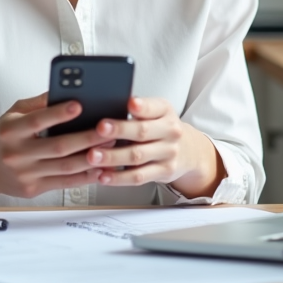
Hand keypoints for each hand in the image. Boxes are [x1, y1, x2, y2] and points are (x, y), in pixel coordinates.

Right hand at [0, 93, 106, 205]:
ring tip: (111, 146)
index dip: (58, 114)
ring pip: (65, 167)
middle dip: (87, 137)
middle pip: (57, 147)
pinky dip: (85, 176)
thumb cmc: (4, 135)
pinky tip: (100, 167)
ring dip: (91, 157)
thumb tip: (66, 90)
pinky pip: (64, 183)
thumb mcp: (14, 113)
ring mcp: (24, 174)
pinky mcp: (32, 189)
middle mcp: (16, 153)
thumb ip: (39, 103)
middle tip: (109, 128)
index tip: (79, 104)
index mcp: (11, 130)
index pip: (37, 121)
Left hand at [85, 97, 225, 198]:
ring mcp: (168, 153)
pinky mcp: (163, 172)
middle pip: (142, 131)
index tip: (129, 104)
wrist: (189, 151)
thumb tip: (106, 105)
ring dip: (113, 157)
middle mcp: (170, 131)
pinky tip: (103, 175)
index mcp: (165, 111)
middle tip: (99, 129)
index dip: (141, 106)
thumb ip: (138, 110)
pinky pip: (139, 176)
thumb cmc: (162, 128)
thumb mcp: (157, 113)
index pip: (153, 107)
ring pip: (137, 155)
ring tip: (93, 156)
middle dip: (120, 130)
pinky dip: (119, 177)